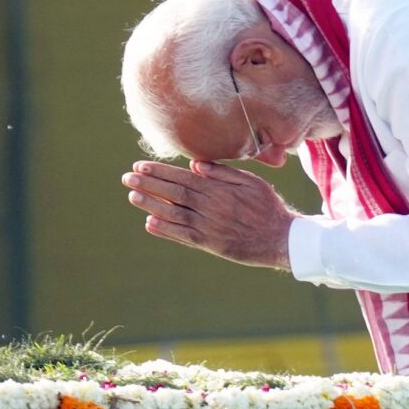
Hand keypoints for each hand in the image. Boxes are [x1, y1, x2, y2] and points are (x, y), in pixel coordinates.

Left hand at [121, 160, 298, 269]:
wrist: (280, 237)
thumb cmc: (266, 206)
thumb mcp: (251, 181)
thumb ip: (223, 172)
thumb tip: (196, 164)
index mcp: (219, 189)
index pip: (183, 177)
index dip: (160, 172)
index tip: (141, 166)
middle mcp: (211, 206)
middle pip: (174, 193)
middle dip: (149, 184)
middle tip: (128, 177)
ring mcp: (209, 226)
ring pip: (174, 213)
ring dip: (151, 204)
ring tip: (133, 196)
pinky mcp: (210, 244)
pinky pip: (183, 236)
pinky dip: (166, 230)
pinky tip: (150, 223)